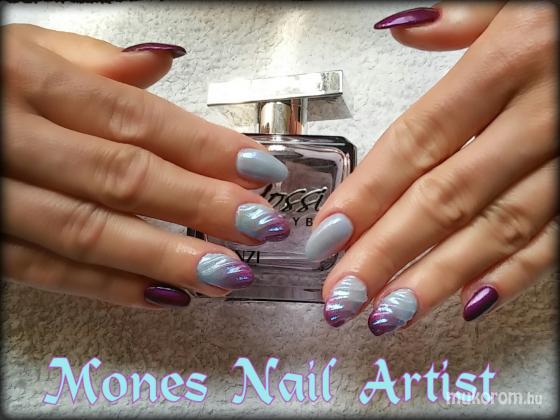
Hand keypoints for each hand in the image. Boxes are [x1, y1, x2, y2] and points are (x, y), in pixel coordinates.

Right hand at [2, 24, 289, 308]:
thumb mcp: (16, 47)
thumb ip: (90, 61)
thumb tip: (162, 63)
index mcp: (27, 81)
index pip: (137, 119)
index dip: (204, 147)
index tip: (259, 170)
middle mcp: (10, 139)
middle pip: (123, 177)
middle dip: (200, 205)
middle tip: (259, 225)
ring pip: (88, 232)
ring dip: (166, 257)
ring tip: (227, 272)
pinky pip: (47, 271)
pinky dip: (108, 286)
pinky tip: (164, 295)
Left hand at [305, 3, 556, 332]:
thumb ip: (462, 17)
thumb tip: (404, 29)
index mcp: (511, 60)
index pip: (417, 141)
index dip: (367, 193)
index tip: (328, 235)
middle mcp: (542, 115)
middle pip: (445, 198)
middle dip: (386, 253)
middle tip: (344, 294)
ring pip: (498, 229)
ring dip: (437, 277)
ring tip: (389, 313)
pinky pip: (558, 239)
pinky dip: (515, 274)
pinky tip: (469, 301)